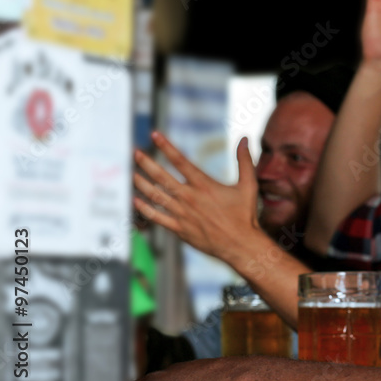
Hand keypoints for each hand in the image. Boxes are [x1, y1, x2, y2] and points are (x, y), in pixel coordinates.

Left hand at [133, 133, 260, 264]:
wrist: (240, 245)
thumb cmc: (245, 215)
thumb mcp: (248, 185)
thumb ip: (244, 161)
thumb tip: (244, 138)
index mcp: (204, 185)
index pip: (181, 161)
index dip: (166, 146)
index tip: (155, 135)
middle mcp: (190, 198)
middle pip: (162, 177)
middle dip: (146, 163)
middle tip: (135, 152)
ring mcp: (182, 214)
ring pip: (155, 196)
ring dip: (141, 184)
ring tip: (132, 174)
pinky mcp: (179, 229)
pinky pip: (157, 217)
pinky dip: (145, 209)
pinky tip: (136, 201)